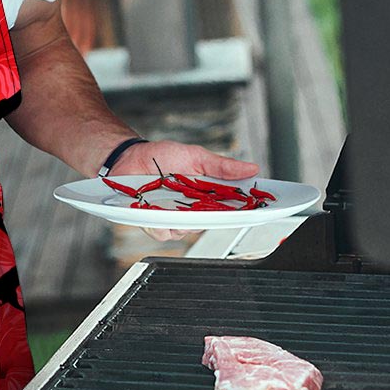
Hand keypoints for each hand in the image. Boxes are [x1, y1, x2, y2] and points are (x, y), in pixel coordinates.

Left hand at [111, 140, 259, 242]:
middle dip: (212, 216)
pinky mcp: (154, 223)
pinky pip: (163, 232)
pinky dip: (160, 222)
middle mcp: (193, 210)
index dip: (246, 211)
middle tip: (205, 202)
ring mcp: (174, 218)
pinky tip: (154, 208)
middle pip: (211, 223)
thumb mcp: (196, 156)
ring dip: (181, 218)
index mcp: (207, 195)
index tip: (259, 209)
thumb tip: (251, 168)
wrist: (130, 158)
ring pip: (187, 231)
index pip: (232, 208)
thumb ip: (222, 166)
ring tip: (171, 199)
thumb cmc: (162, 156)